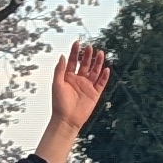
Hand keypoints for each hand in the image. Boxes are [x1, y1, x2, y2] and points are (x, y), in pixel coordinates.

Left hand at [36, 41, 111, 162]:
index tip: (77, 43)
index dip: (75, 52)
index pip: (72, 61)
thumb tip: (62, 56)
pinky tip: (106, 69)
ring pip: (94, 72)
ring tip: (100, 53)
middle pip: (85, 65)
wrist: (67, 120)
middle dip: (87, 56)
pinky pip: (101, 83)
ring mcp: (87, 86)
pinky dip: (104, 77)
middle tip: (90, 47)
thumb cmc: (59, 104)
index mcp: (68, 77)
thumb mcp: (56, 84)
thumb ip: (59, 70)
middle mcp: (78, 80)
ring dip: (97, 63)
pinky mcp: (94, 94)